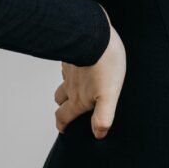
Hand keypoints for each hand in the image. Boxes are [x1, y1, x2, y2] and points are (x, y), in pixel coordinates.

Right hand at [53, 8, 125, 139]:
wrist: (94, 33)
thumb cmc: (105, 64)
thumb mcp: (109, 95)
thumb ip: (103, 116)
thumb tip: (99, 134)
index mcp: (78, 98)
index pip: (63, 117)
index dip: (62, 125)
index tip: (62, 129)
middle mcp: (70, 85)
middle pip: (60, 99)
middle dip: (62, 106)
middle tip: (67, 110)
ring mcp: (69, 69)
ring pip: (64, 81)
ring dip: (67, 86)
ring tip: (75, 87)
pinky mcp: (73, 53)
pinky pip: (68, 65)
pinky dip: (72, 69)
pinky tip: (81, 65)